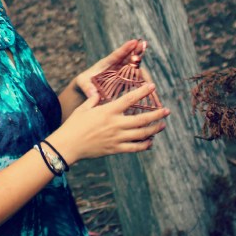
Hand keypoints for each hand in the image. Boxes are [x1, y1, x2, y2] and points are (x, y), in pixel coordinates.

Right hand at [51, 81, 169, 163]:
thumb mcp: (83, 108)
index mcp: (108, 111)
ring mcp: (117, 138)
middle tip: (167, 111)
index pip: (130, 99)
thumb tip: (99, 93)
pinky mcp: (115, 149)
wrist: (68, 145)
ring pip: (142, 134)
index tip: (152, 86)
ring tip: (162, 125)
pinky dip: (145, 145)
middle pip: (142, 119)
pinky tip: (150, 141)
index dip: (143, 92)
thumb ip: (94, 99)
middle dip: (157, 114)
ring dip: (154, 129)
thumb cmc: (74, 124)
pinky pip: (135, 148)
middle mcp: (115, 124)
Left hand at [69, 39, 144, 101]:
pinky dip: (142, 84)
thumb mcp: (82, 83)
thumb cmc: (84, 83)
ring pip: (135, 69)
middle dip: (137, 53)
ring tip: (150, 79)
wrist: (87, 88)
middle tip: (144, 45)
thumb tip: (93, 93)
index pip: (116, 54)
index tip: (134, 41)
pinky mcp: (125, 81)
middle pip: (129, 58)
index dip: (125, 48)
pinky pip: (135, 81)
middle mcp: (116, 66)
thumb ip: (87, 88)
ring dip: (142, 73)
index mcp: (106, 63)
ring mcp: (122, 73)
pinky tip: (150, 90)